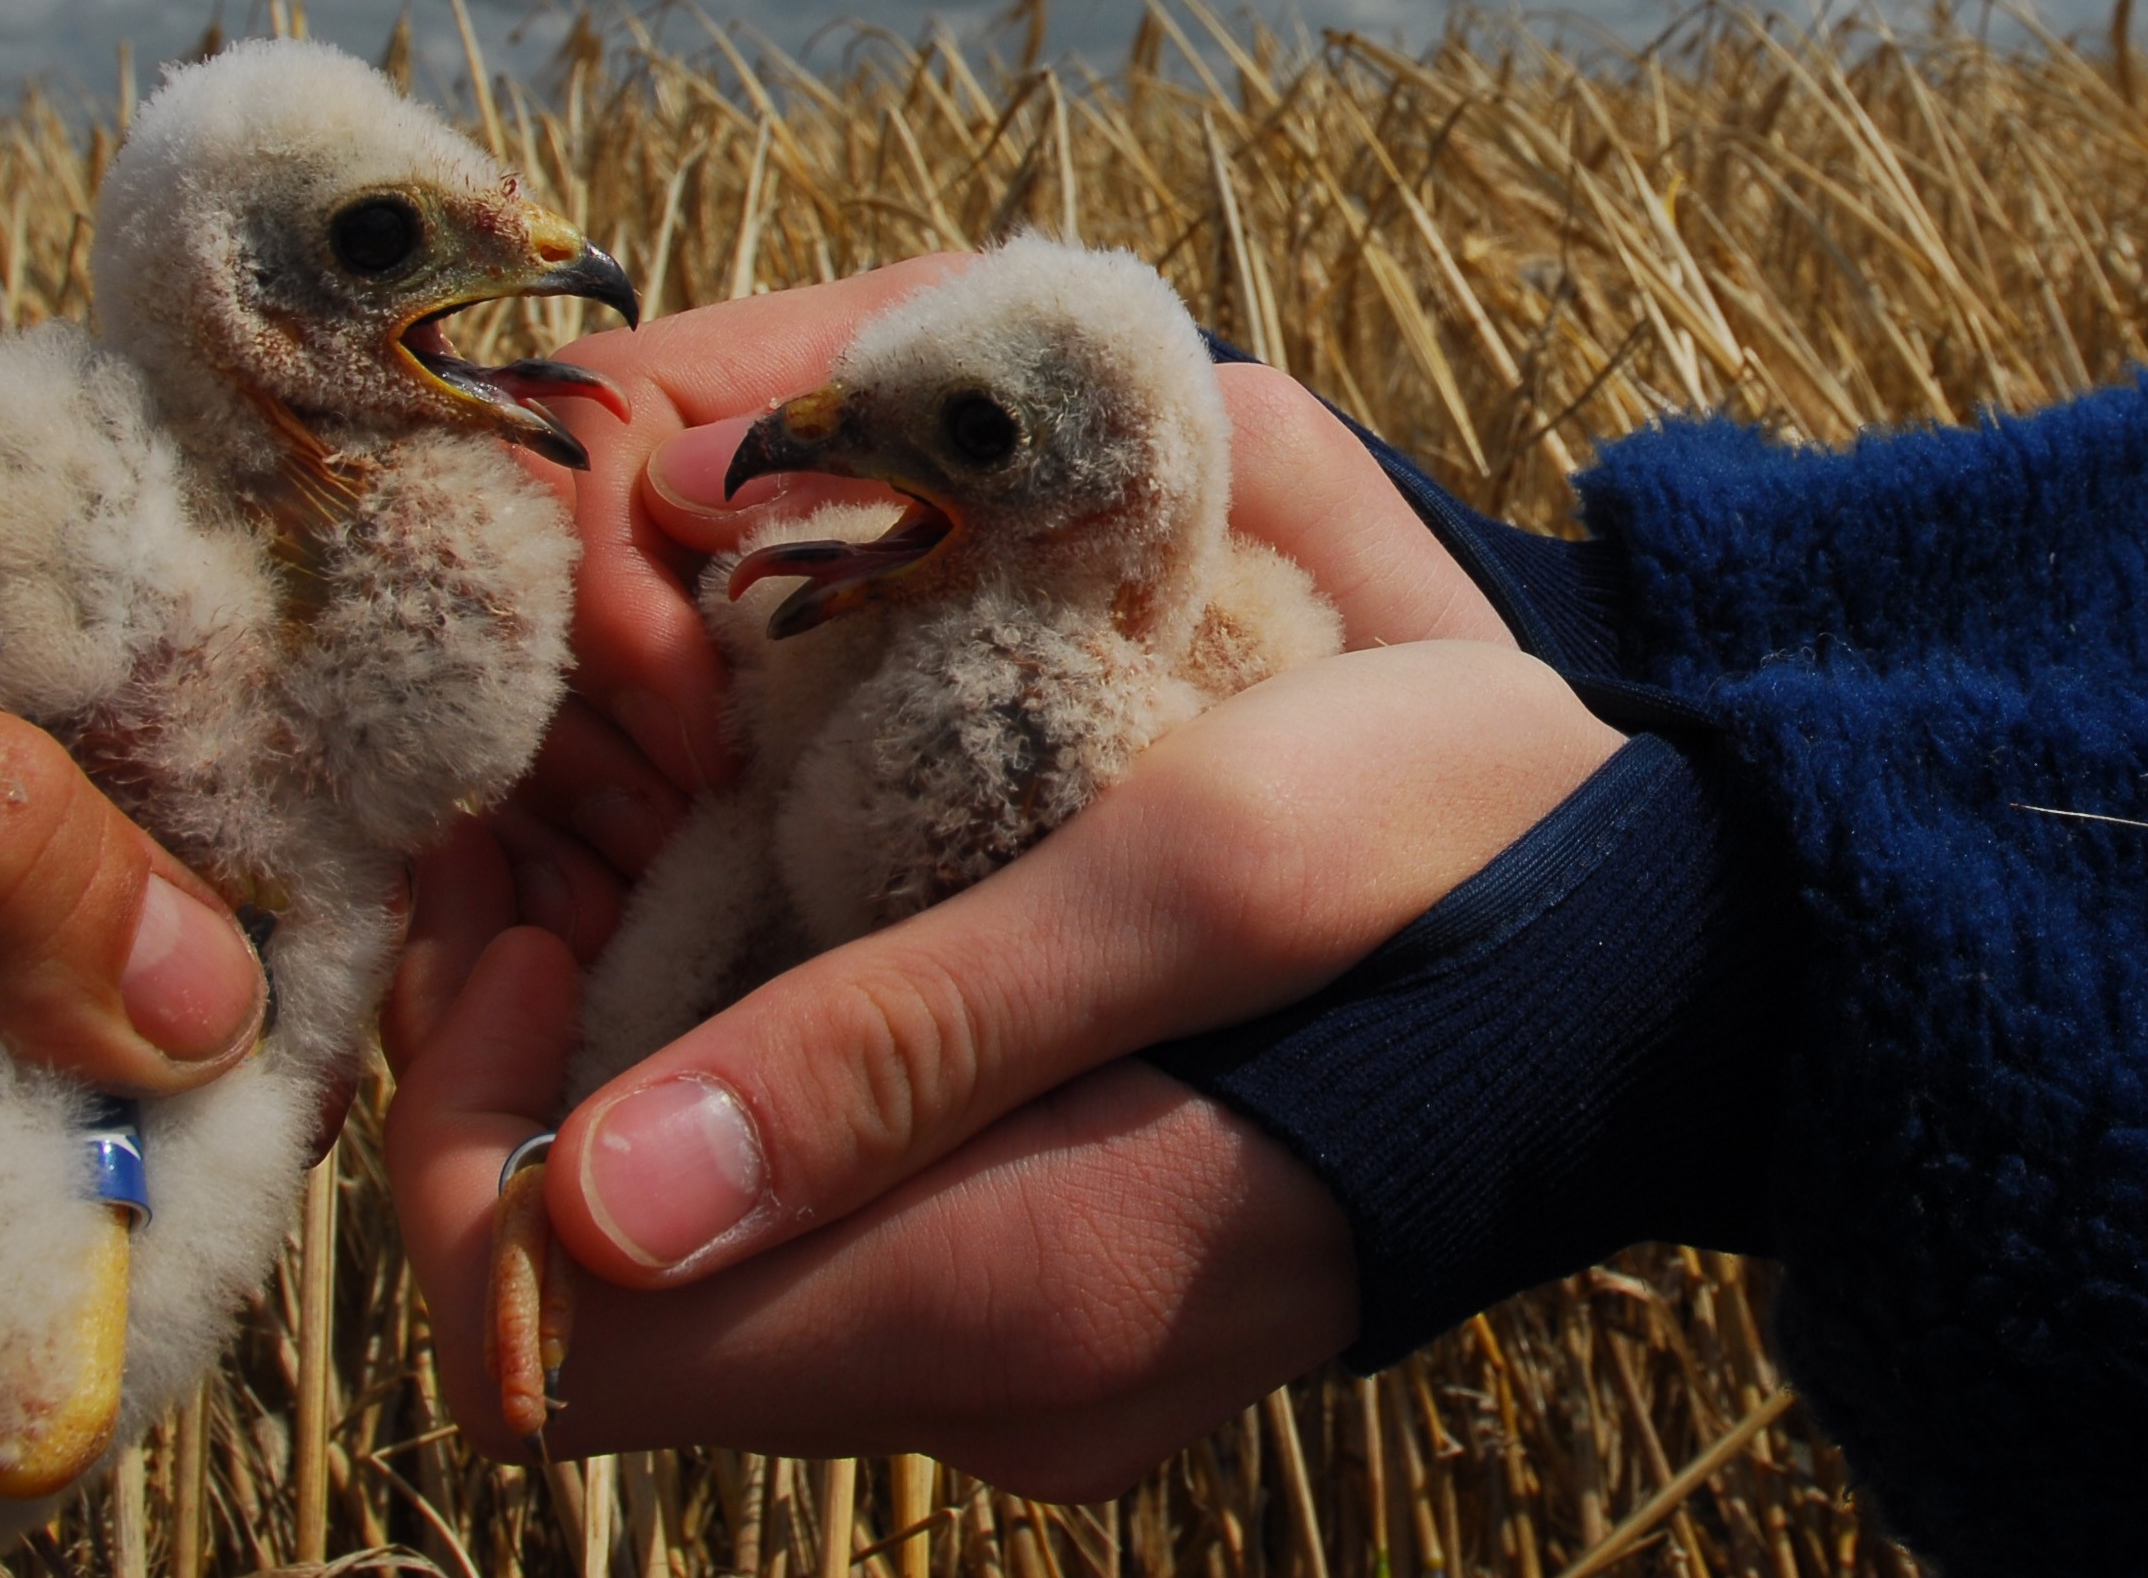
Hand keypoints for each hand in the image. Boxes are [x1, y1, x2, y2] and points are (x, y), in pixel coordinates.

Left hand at [390, 270, 1611, 1483]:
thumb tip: (596, 1209)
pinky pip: (814, 1190)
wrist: (1687, 934)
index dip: (460, 1116)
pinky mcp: (1055, 1278)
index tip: (516, 878)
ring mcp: (1022, 1347)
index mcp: (1015, 1297)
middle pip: (601, 1278)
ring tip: (661, 768)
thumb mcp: (1212, 875)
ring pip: (697, 1225)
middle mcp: (988, 1380)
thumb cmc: (1474, 854)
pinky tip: (779, 846)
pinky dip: (748, 1023)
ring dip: (635, 995)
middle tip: (560, 767)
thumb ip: (908, 1039)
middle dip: (535, 1012)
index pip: (555, 1337)